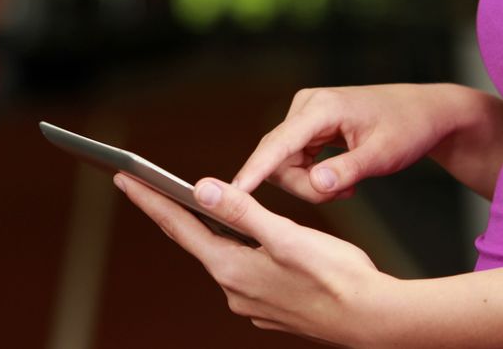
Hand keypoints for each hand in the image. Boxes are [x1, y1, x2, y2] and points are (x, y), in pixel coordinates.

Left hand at [115, 173, 394, 345]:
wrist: (377, 321)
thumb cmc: (338, 277)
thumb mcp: (285, 235)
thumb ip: (241, 211)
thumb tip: (201, 189)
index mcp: (231, 270)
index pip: (178, 227)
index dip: (150, 201)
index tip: (124, 181)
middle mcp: (235, 290)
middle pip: (194, 241)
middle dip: (170, 212)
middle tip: (143, 186)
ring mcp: (253, 302)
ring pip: (221, 256)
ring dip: (207, 231)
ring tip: (190, 206)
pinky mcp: (272, 306)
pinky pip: (245, 270)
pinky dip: (237, 249)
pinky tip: (244, 240)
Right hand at [232, 84, 485, 202]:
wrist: (425, 111)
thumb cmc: (409, 127)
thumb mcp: (385, 154)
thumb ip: (348, 170)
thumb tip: (316, 183)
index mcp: (322, 108)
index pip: (278, 143)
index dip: (255, 169)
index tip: (235, 191)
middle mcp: (304, 107)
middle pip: (278, 160)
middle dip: (305, 186)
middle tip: (343, 194)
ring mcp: (303, 117)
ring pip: (284, 165)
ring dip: (311, 184)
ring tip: (347, 187)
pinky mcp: (306, 128)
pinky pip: (293, 161)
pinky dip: (313, 177)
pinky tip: (341, 179)